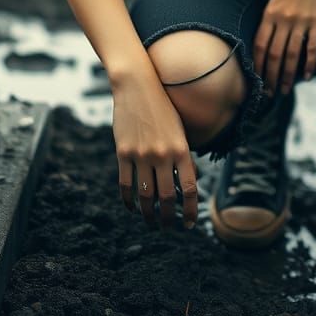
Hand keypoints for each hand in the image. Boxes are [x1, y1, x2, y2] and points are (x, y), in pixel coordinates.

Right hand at [111, 74, 199, 230]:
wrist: (138, 86)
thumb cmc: (163, 108)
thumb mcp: (180, 130)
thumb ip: (185, 157)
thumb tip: (192, 184)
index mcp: (181, 149)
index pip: (190, 189)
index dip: (191, 211)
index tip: (190, 224)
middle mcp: (162, 154)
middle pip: (167, 198)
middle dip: (169, 219)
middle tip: (168, 228)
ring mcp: (141, 154)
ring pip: (145, 196)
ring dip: (149, 215)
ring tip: (152, 223)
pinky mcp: (123, 153)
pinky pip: (126, 185)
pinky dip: (129, 201)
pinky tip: (133, 208)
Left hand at [253, 0, 315, 95]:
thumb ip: (269, 20)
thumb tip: (263, 44)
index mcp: (269, 13)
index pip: (259, 45)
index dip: (257, 66)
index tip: (256, 81)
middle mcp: (283, 18)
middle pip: (273, 54)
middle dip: (270, 76)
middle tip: (270, 93)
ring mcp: (301, 21)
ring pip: (291, 55)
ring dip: (287, 75)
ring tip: (285, 90)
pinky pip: (312, 48)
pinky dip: (309, 64)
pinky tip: (307, 77)